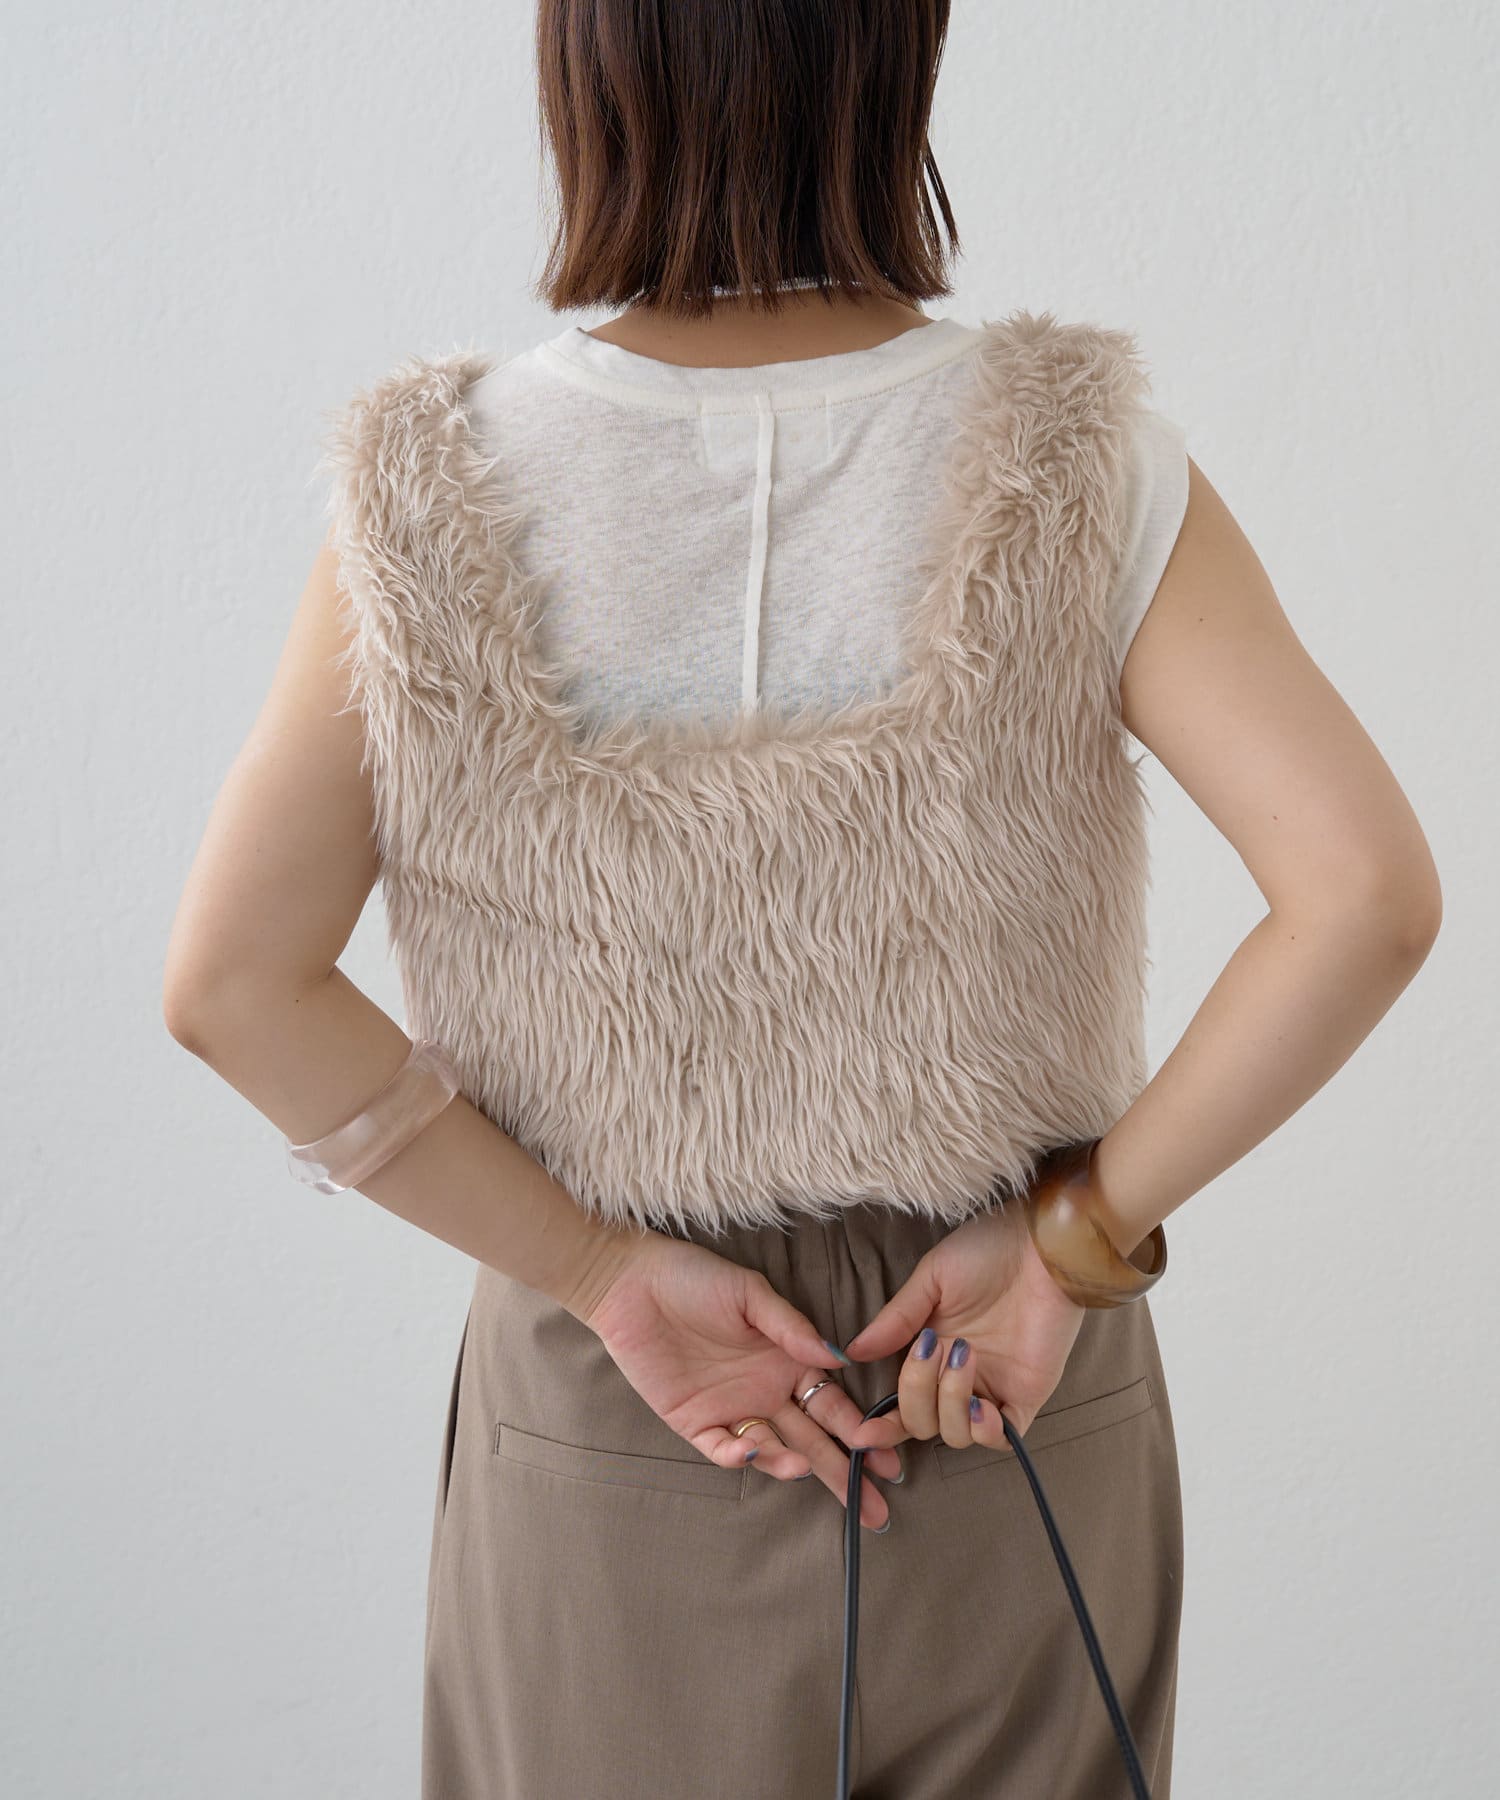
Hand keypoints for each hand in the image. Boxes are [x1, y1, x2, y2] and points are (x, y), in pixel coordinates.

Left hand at [577, 1231, 903, 1528]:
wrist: (631, 1284)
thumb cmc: (695, 1278)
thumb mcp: (750, 1294)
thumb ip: (792, 1328)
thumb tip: (840, 1359)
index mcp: (788, 1362)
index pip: (835, 1405)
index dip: (862, 1431)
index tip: (891, 1456)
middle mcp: (767, 1392)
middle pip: (815, 1440)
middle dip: (846, 1473)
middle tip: (875, 1509)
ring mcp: (732, 1410)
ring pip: (773, 1449)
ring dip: (793, 1463)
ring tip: (809, 1468)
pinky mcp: (694, 1422)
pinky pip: (722, 1447)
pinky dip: (739, 1453)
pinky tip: (754, 1448)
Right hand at [840, 1202, 1085, 1451]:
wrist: (1041, 1244)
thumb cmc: (988, 1250)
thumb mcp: (932, 1279)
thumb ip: (895, 1320)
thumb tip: (854, 1352)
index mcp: (929, 1351)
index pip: (900, 1403)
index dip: (882, 1426)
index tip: (862, 1433)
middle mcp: (956, 1377)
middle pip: (922, 1423)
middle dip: (916, 1394)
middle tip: (931, 1347)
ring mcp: (992, 1388)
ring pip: (956, 1434)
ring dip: (949, 1403)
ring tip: (962, 1356)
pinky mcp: (1026, 1394)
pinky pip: (1003, 1437)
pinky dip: (985, 1430)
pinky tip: (980, 1405)